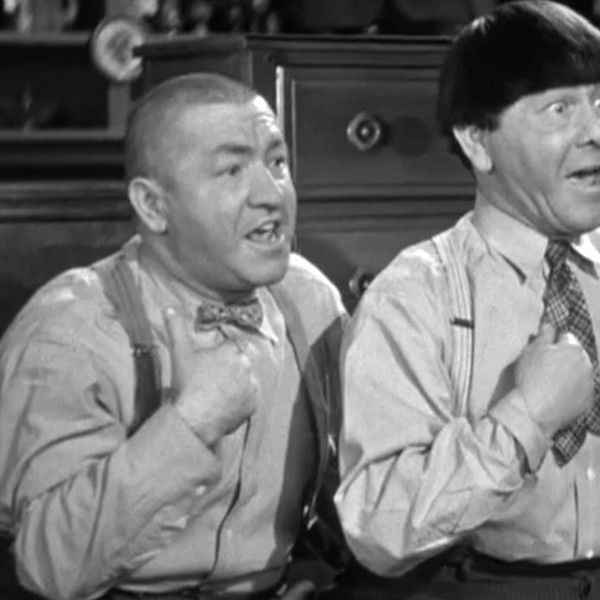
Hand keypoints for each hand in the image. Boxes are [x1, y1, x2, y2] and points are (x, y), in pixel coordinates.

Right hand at [164, 307, 257, 447]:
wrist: (194, 418)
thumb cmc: (187, 384)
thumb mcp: (180, 353)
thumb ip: (176, 328)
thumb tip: (169, 308)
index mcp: (231, 350)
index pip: (232, 347)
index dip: (222, 356)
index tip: (213, 365)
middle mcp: (247, 365)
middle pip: (240, 364)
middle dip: (231, 370)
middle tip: (212, 382)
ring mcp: (252, 385)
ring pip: (247, 381)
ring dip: (237, 385)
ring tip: (217, 395)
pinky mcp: (254, 404)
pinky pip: (250, 400)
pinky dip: (241, 402)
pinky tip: (224, 406)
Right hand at [515, 322, 593, 437]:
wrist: (534, 410)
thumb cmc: (531, 377)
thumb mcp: (531, 351)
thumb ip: (544, 335)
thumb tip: (550, 325)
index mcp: (574, 348)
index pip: (566, 337)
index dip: (553, 342)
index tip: (543, 351)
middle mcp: (587, 365)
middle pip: (576, 356)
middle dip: (564, 358)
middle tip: (546, 368)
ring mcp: (589, 385)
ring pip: (580, 373)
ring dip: (570, 374)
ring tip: (550, 383)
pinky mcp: (588, 402)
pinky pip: (581, 391)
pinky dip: (572, 391)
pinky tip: (556, 396)